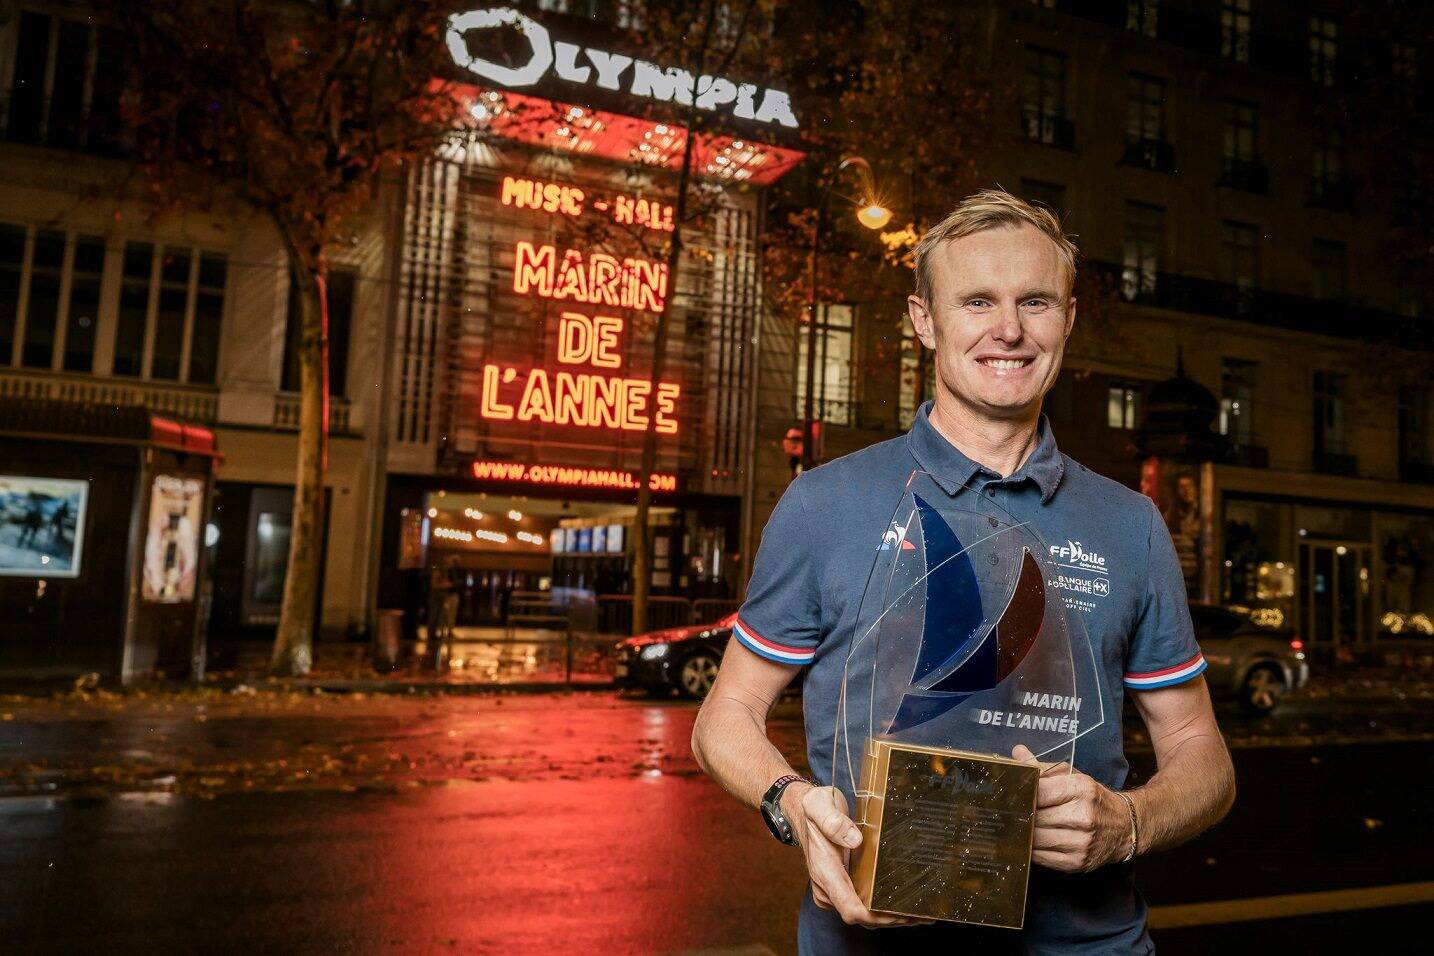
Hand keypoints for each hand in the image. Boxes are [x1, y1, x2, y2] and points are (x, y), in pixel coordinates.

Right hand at [781, 783, 932, 928]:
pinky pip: (862, 904)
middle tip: (921, 915)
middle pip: (861, 917)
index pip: (850, 909)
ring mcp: (834, 888)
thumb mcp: (819, 805)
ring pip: (863, 914)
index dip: (875, 917)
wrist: (802, 810)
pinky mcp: (841, 884)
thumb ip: (833, 822)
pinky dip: (882, 908)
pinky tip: (903, 904)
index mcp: (825, 872)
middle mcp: (828, 887)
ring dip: (889, 917)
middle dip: (890, 919)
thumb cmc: (812, 808)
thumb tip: (855, 840)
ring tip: (919, 913)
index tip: (899, 915)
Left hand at [1012, 744, 1129, 872]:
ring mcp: (1081, 842)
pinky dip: (1031, 849)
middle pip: (1034, 816)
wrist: (1125, 827)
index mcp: (1081, 789)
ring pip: (1035, 839)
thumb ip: (1042, 767)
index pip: (1039, 791)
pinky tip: (1030, 841)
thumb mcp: (1073, 776)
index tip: (1012, 793)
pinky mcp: (1076, 863)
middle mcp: (1083, 816)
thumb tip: (1017, 753)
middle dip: (1020, 813)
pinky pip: (1041, 857)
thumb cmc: (1093, 799)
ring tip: (1017, 825)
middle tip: (1008, 810)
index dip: (1022, 792)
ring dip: (1023, 833)